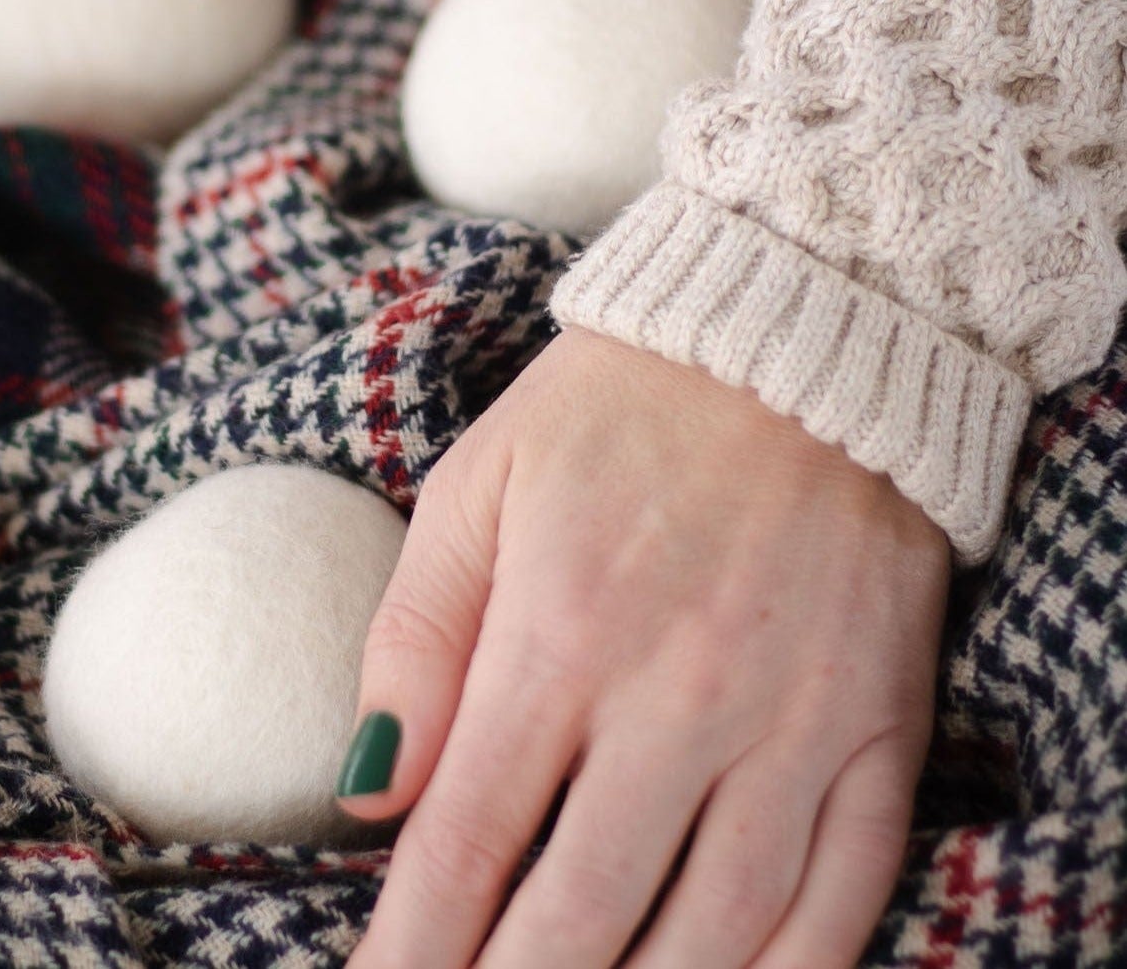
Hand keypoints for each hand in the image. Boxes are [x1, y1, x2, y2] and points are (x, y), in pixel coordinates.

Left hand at [338, 328, 948, 967]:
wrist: (796, 338)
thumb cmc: (613, 408)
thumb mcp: (479, 485)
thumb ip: (417, 635)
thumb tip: (366, 792)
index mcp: (558, 633)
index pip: (466, 840)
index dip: (413, 946)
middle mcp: (676, 698)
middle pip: (577, 912)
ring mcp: (790, 723)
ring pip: (709, 932)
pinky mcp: (877, 728)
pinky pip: (841, 895)